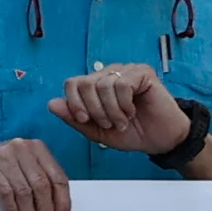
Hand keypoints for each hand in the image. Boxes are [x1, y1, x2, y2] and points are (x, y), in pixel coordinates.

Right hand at [0, 139, 73, 210]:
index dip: (62, 202)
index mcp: (36, 147)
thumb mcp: (20, 167)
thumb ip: (37, 178)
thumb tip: (56, 207)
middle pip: (42, 185)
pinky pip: (5, 192)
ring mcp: (4, 154)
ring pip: (25, 191)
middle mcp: (22, 147)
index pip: (58, 177)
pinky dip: (12, 209)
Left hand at [51, 64, 185, 154]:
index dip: (74, 103)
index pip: (72, 83)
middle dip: (93, 109)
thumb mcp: (96, 131)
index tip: (85, 120)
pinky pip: (122, 84)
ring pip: (103, 84)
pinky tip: (132, 112)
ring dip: (111, 110)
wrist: (160, 140)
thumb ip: (75, 118)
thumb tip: (51, 103)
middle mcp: (109, 74)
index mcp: (96, 85)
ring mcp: (126, 70)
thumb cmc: (131, 133)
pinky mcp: (142, 72)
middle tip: (108, 124)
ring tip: (122, 122)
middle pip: (85, 83)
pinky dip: (124, 103)